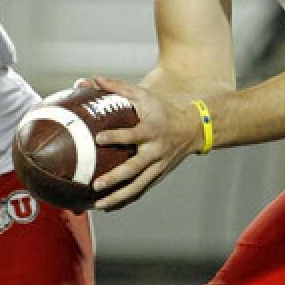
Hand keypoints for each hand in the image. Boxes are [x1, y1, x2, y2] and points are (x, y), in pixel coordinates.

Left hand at [87, 77, 201, 210]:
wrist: (192, 128)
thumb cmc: (162, 110)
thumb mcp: (144, 95)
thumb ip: (118, 88)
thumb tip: (92, 79)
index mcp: (152, 130)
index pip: (133, 135)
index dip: (116, 137)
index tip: (99, 138)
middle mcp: (155, 151)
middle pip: (135, 168)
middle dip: (116, 178)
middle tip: (96, 184)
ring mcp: (158, 166)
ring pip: (138, 185)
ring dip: (119, 196)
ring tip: (99, 205)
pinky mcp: (158, 175)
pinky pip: (141, 190)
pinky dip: (125, 199)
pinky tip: (109, 206)